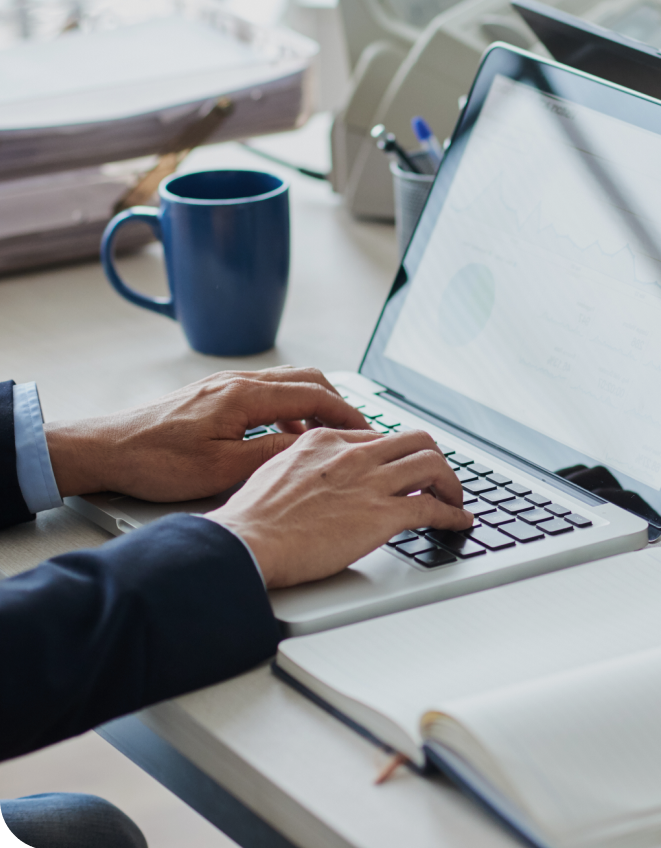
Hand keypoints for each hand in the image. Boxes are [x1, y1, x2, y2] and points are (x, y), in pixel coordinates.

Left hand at [45, 367, 370, 501]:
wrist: (104, 449)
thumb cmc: (153, 461)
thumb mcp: (220, 469)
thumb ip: (270, 454)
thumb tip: (309, 448)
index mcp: (244, 396)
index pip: (314, 395)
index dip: (347, 413)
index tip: (368, 431)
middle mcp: (237, 382)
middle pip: (307, 379)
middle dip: (338, 403)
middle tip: (357, 431)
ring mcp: (225, 385)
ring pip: (287, 383)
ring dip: (313, 405)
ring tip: (327, 437)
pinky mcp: (214, 395)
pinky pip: (266, 393)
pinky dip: (288, 410)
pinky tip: (285, 438)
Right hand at [208, 427, 472, 588]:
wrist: (246, 542)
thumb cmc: (252, 519)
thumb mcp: (276, 471)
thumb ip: (306, 465)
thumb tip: (320, 477)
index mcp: (326, 440)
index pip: (380, 437)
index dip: (399, 455)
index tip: (405, 468)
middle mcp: (354, 454)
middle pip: (417, 441)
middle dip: (435, 459)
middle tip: (439, 479)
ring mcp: (370, 482)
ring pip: (433, 466)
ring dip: (452, 484)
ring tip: (455, 499)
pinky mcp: (383, 514)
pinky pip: (432, 509)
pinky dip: (453, 514)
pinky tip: (459, 522)